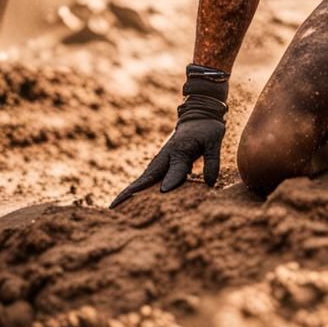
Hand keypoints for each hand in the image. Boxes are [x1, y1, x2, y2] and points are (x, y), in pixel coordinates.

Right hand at [110, 110, 224, 207]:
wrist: (198, 116)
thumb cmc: (207, 130)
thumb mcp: (213, 142)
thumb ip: (212, 162)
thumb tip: (210, 184)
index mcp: (178, 151)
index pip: (174, 169)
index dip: (170, 181)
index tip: (163, 192)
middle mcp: (164, 158)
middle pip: (145, 179)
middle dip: (130, 193)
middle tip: (114, 208)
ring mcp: (160, 162)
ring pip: (143, 181)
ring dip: (130, 194)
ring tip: (116, 209)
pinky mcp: (161, 165)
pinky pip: (148, 181)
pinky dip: (138, 191)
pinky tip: (132, 204)